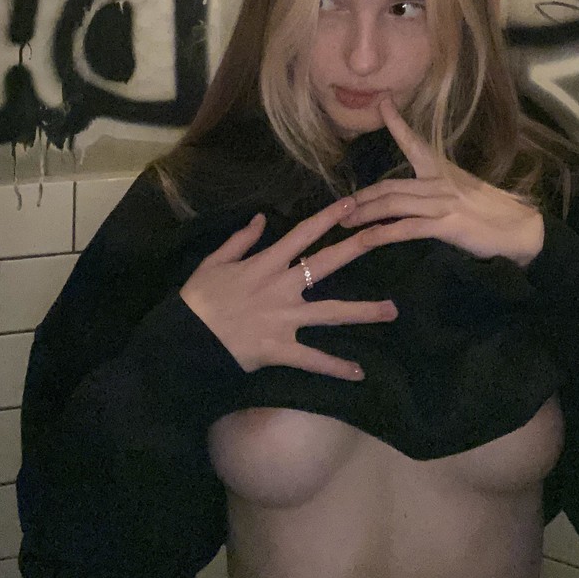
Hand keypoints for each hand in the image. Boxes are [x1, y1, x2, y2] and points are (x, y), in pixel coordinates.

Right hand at [179, 199, 398, 379]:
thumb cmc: (199, 300)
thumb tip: (262, 217)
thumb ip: (241, 240)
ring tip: (393, 310)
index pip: (303, 234)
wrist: (186, 340)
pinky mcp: (281, 348)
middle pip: (326, 263)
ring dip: (363, 311)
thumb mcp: (215, 262)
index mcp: (266, 263)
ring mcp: (285, 318)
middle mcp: (282, 287)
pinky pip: (313, 359)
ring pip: (331, 312)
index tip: (353, 204)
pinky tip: (359, 373)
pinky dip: (336, 367)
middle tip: (385, 236)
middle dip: (356, 248)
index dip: (329, 217)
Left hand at [341, 98, 544, 267]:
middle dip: (363, 196)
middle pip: (391, 185)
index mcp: (444, 171)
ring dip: (364, 213)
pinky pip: (407, 228)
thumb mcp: (466, 193)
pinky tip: (364, 240)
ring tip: (343, 222)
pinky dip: (382, 233)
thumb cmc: (495, 214)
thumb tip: (420, 196)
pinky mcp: (447, 224)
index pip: (415, 142)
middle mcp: (439, 183)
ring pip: (393, 203)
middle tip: (339, 206)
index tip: (382, 102)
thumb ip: (441, 191)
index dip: (396, 122)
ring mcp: (443, 203)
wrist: (522, 230)